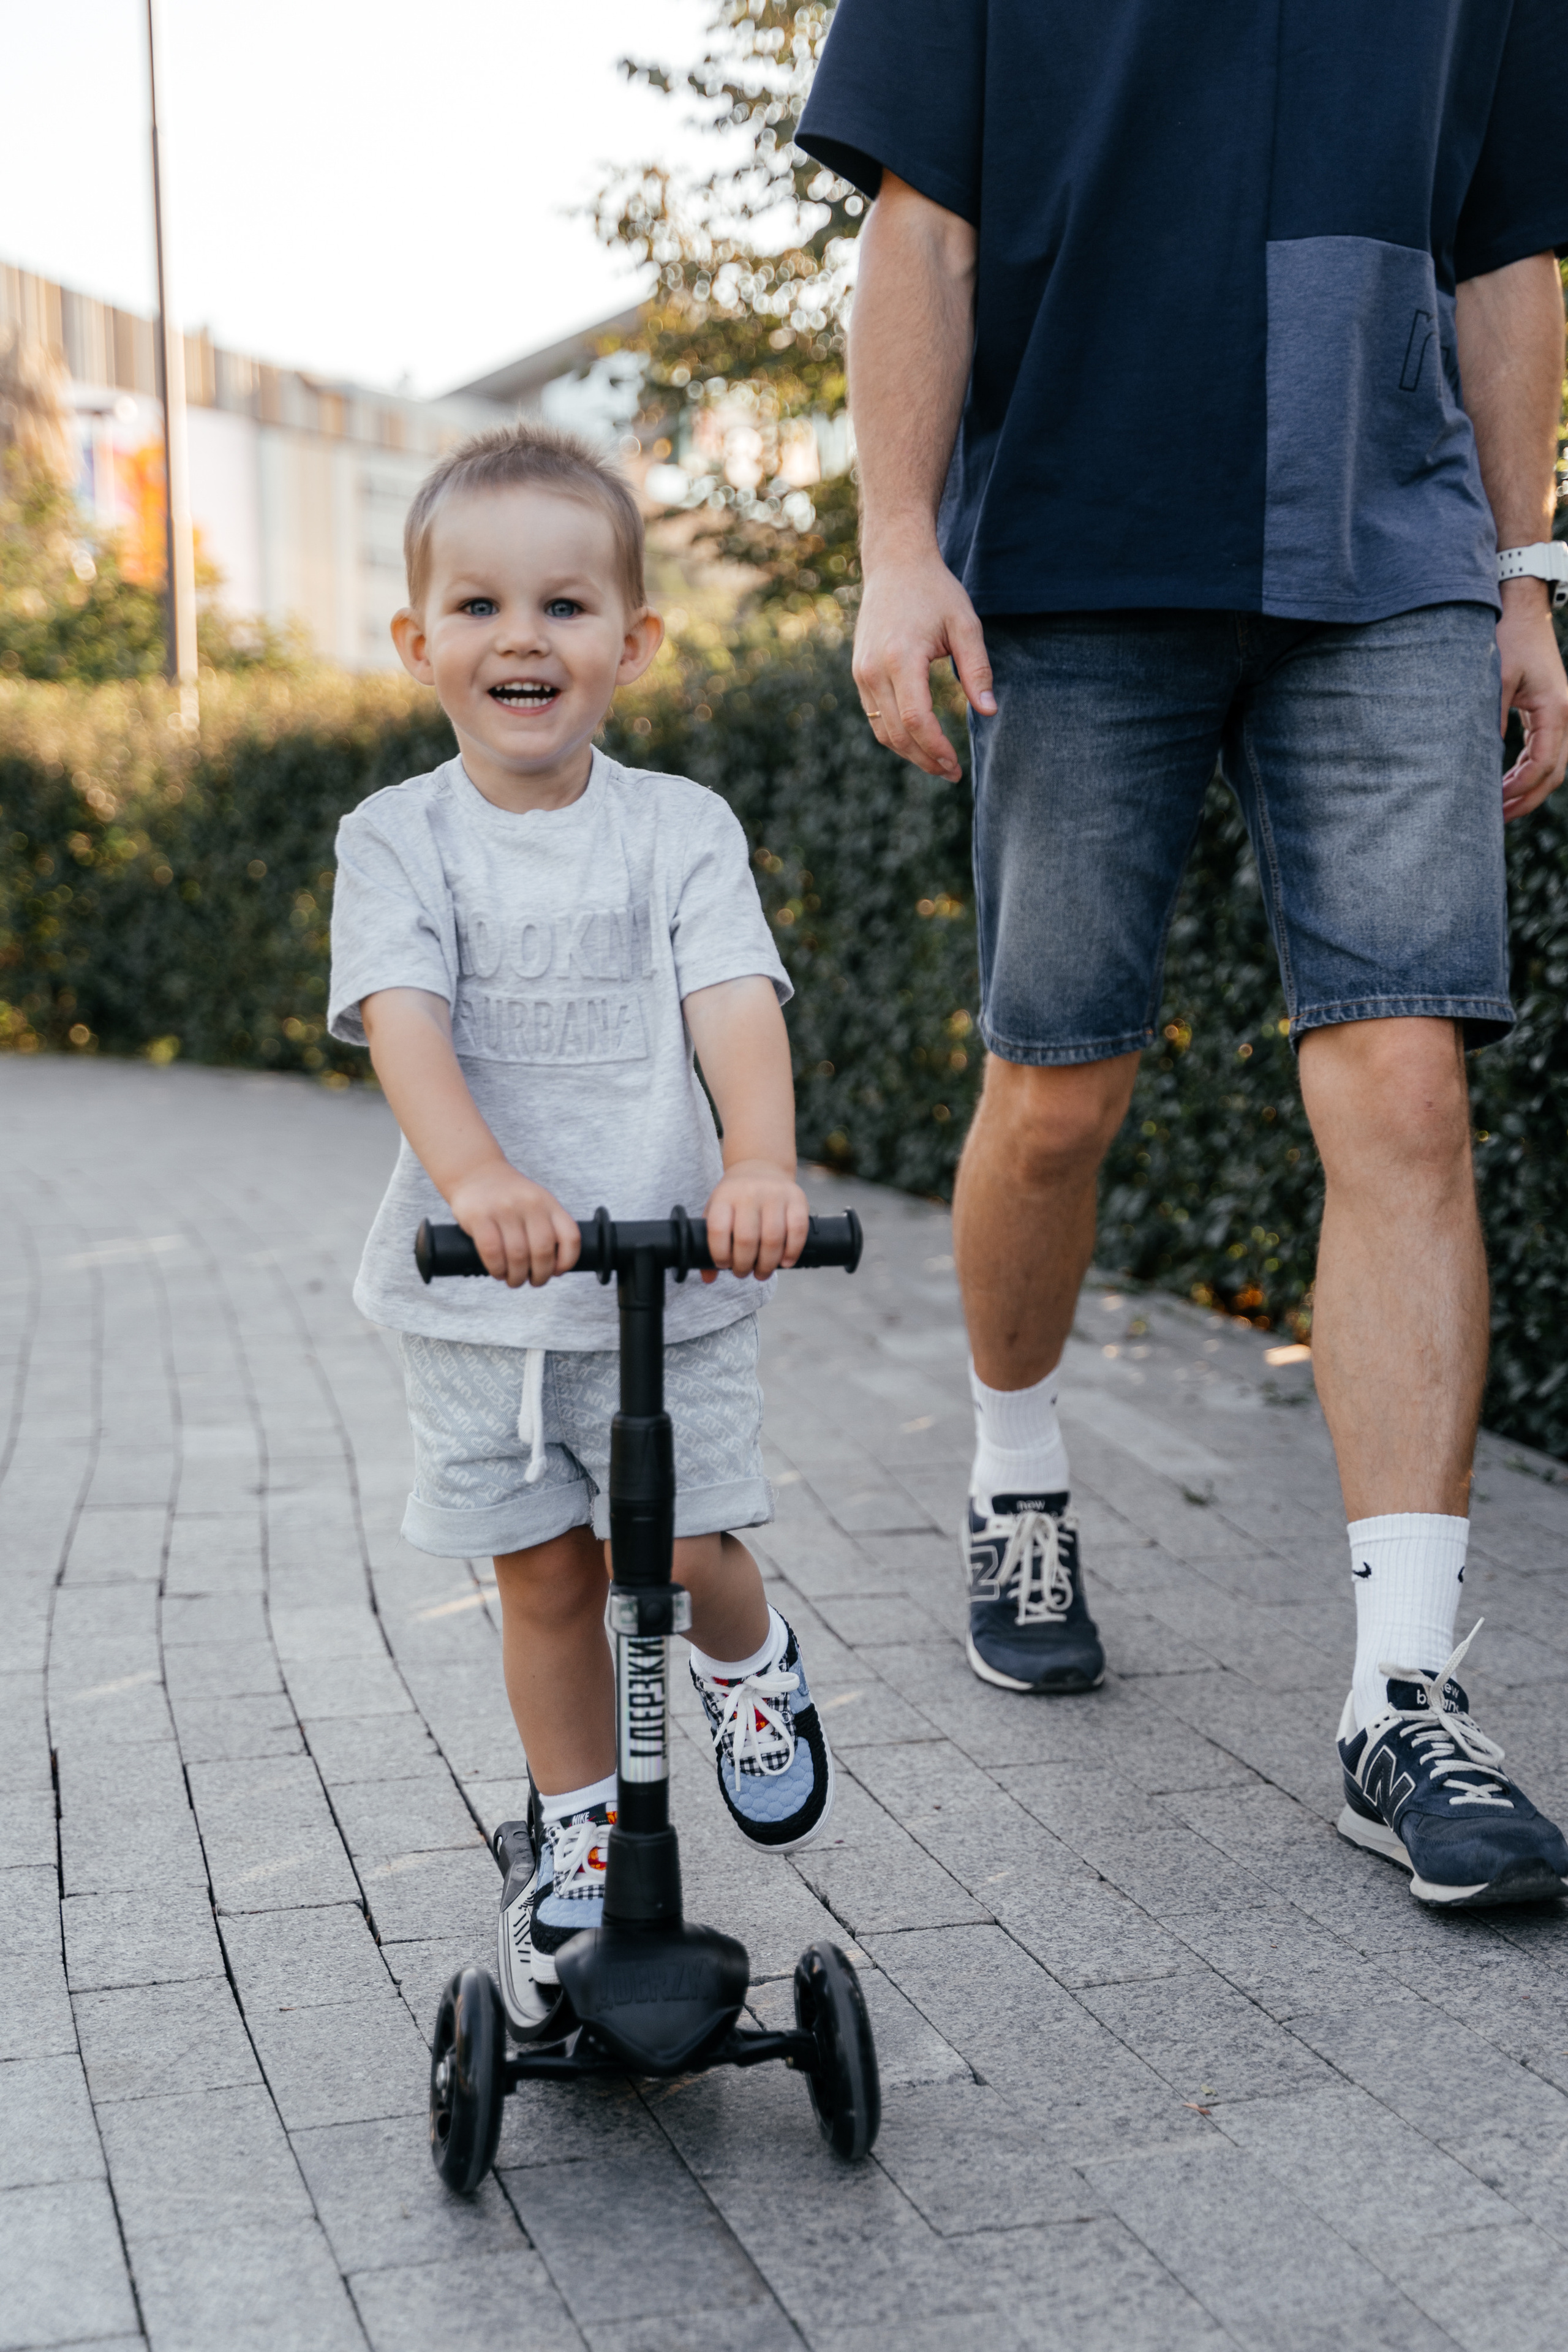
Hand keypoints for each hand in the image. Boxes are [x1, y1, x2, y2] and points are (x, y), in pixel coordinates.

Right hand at [446, 1161, 580, 1287]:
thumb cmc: (508, 1196)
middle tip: (533, 1281)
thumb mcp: (537, 1202)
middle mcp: (530, 1204)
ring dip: (517, 1277)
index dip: (568, 1260)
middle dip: (540, 1275)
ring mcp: (504, 1209)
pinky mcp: (480, 1216)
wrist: (475, 1172)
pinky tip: (498, 1272)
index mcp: (549, 1203)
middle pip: (543, 1251)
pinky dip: (497, 1269)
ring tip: (514, 1280)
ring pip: (518, 1255)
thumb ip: (548, 1226)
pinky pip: (492, 1251)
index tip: (558, 1271)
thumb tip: (554, 1267)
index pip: (570, 1236)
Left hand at [701, 1160, 809, 1282]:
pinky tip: (784, 1262)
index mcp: (725, 1196)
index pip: (718, 1229)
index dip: (720, 1254)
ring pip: (773, 1238)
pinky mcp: (797, 1198)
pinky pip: (798, 1231)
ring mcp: (775, 1194)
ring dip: (767, 1264)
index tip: (723, 1264)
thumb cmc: (735, 1199)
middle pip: (747, 1239)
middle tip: (743, 1273)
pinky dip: (792, 1252)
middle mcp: (750, 1193)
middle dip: (744, 1265)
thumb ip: (709, 1243)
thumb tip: (708, 1277)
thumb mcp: (716, 1211)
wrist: (760, 1167)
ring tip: (762, 1273)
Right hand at [853, 544, 995, 781]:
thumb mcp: (965, 624)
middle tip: (951, 773)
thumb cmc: (935, 591)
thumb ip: (977, 669)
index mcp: (901, 657)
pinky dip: (896, 735)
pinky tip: (920, 741)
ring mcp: (861, 673)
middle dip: (925, 760)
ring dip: (909, 753)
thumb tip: (989, 712)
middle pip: (897, 734)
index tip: (956, 765)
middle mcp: (874, 669)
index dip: (937, 748)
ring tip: (938, 764)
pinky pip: (875, 717)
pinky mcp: (859, 673)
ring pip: (882, 731)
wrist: (895, 564)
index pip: (917, 720)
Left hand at [1497, 580, 1567, 821]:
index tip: (1495, 804)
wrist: (1521, 610)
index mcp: (1556, 709)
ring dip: (1529, 788)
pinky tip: (1506, 784)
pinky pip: (1544, 751)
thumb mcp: (1495, 679)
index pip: (1543, 763)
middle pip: (1555, 772)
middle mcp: (1565, 714)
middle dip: (1528, 798)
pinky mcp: (1548, 712)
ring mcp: (1560, 714)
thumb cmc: (1508, 640)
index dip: (1521, 789)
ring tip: (1499, 809)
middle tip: (1496, 820)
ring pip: (1553, 764)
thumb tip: (1479, 758)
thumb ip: (1491, 718)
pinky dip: (1528, 771)